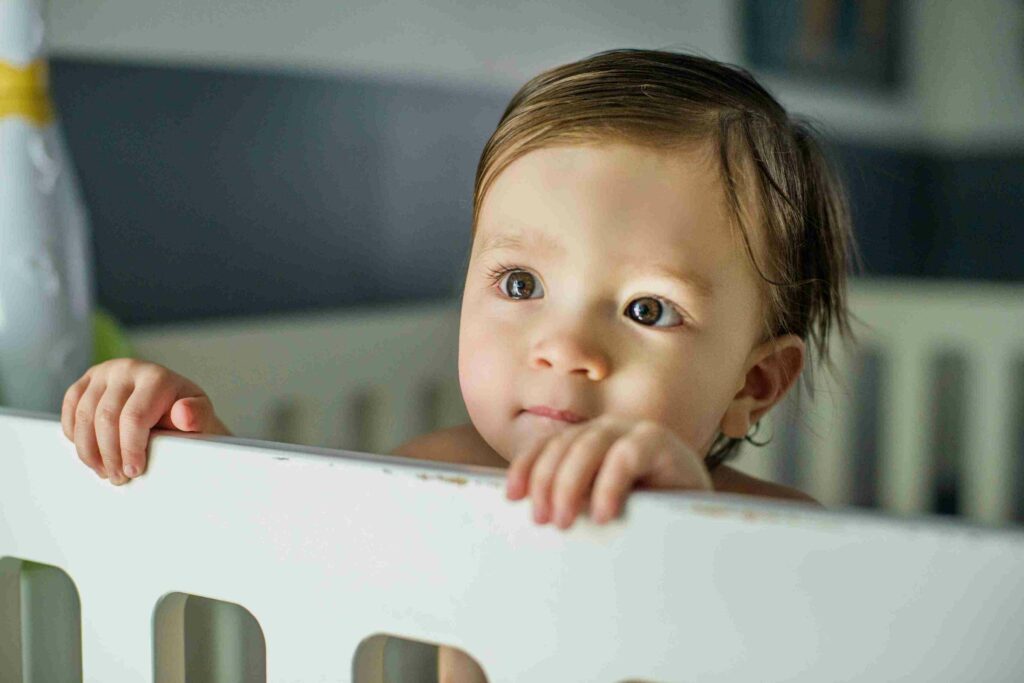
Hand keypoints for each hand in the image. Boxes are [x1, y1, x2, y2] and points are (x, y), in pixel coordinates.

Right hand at [61, 358, 229, 484]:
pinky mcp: (86, 381)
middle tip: (119, 477)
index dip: (130, 449)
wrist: (171, 403)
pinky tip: (91, 451)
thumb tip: (184, 415)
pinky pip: (70, 409)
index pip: (134, 417)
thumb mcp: (200, 416)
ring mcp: (103, 373)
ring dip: (90, 451)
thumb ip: (196, 416)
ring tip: (105, 470)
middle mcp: (127, 369)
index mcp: (156, 377)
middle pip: (105, 418)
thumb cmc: (185, 413)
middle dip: (109, 454)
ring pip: (83, 417)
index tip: (133, 471)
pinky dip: (75, 435)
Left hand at [505, 416, 711, 528]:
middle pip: (565, 445)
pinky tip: (603, 514)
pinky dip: (609, 484)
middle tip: (543, 520)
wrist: (702, 527)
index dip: (526, 467)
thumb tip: (528, 512)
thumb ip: (570, 502)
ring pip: (590, 446)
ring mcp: (636, 432)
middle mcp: (609, 430)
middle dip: (547, 482)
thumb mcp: (597, 510)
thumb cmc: (644, 522)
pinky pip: (626, 456)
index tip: (511, 496)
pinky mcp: (663, 443)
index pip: (548, 446)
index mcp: (588, 443)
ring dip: (570, 484)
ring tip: (565, 522)